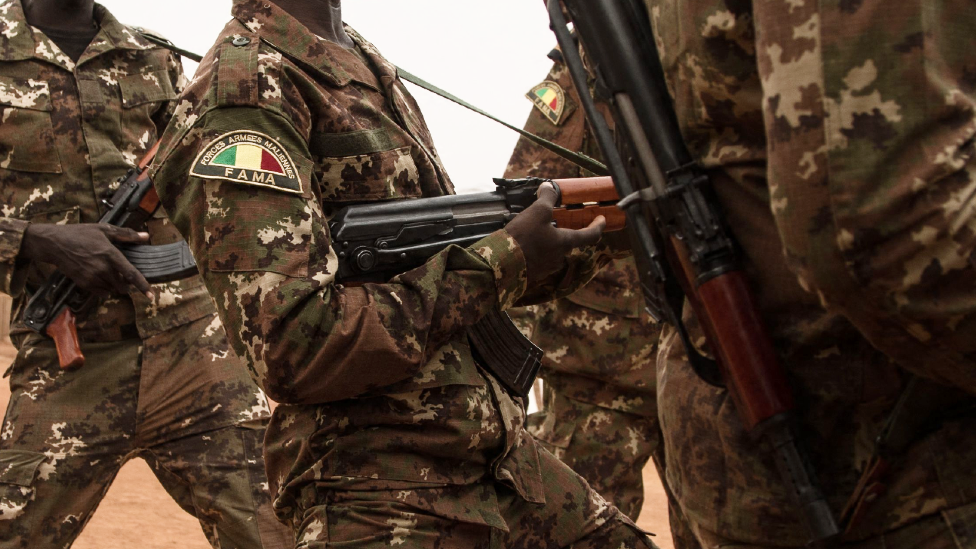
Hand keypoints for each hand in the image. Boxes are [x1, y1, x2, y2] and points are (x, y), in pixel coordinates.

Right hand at [21, 224, 153, 297]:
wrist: (54, 244)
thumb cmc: (79, 234)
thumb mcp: (103, 229)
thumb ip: (126, 235)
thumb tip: (146, 236)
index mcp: (111, 255)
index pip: (131, 274)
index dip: (143, 286)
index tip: (151, 296)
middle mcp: (103, 268)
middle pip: (123, 286)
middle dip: (126, 283)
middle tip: (121, 273)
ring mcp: (92, 277)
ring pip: (112, 290)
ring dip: (115, 285)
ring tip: (107, 272)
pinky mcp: (83, 283)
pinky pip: (101, 293)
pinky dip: (104, 289)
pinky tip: (99, 277)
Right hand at [505, 182, 605, 285]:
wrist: (501, 264)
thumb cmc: (523, 237)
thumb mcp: (537, 211)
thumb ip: (547, 198)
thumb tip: (548, 186)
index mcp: (565, 242)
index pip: (590, 235)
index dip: (598, 226)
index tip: (602, 219)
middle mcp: (560, 257)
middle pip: (569, 242)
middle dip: (565, 231)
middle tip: (558, 220)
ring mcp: (547, 268)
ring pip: (554, 251)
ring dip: (549, 241)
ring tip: (535, 231)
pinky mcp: (534, 274)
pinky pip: (540, 259)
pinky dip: (537, 250)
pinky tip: (525, 244)